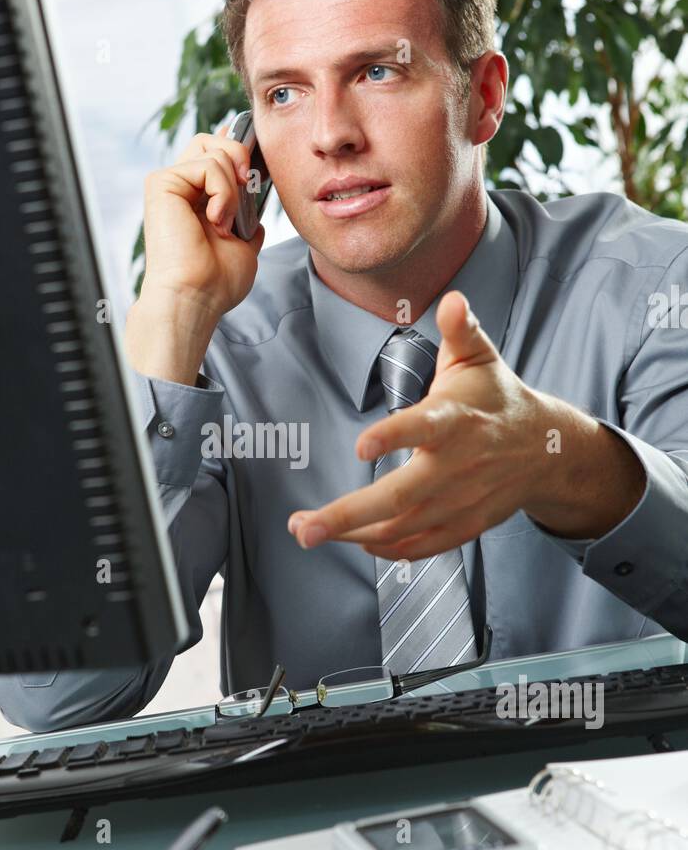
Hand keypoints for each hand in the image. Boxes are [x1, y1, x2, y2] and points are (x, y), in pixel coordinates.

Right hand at [125, 125, 266, 384]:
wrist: (195, 298)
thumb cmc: (215, 283)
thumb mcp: (244, 245)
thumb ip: (248, 219)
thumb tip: (255, 201)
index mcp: (196, 200)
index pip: (215, 155)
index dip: (238, 152)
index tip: (255, 173)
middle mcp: (180, 189)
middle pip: (211, 140)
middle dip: (239, 156)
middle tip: (248, 187)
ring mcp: (169, 184)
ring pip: (214, 151)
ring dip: (233, 188)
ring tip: (226, 222)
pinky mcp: (161, 183)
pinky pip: (208, 165)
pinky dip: (223, 192)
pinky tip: (216, 220)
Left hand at [287, 291, 645, 555]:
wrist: (546, 449)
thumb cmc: (496, 397)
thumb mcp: (480, 356)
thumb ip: (460, 329)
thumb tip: (451, 299)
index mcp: (456, 419)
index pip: (425, 427)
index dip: (394, 436)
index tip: (360, 444)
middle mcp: (457, 465)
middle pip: (401, 496)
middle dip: (347, 515)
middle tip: (302, 526)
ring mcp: (461, 501)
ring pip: (404, 528)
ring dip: (354, 534)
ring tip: (309, 530)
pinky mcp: (465, 525)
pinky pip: (422, 546)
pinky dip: (388, 550)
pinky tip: (355, 542)